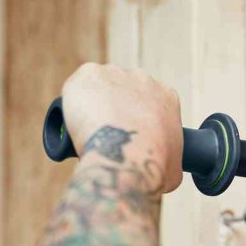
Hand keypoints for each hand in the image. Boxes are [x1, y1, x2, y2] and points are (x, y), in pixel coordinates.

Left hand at [61, 63, 182, 192]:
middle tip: (107, 134)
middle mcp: (143, 78)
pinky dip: (72, 103)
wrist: (128, 160)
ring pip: (99, 88)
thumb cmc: (153, 168)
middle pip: (123, 90)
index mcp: (166, 96)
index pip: (148, 102)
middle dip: (115, 108)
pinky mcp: (89, 74)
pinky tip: (72, 123)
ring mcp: (115, 73)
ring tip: (87, 132)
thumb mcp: (174, 168)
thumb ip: (170, 162)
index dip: (136, 119)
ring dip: (93, 104)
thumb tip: (161, 171)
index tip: (127, 135)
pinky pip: (77, 87)